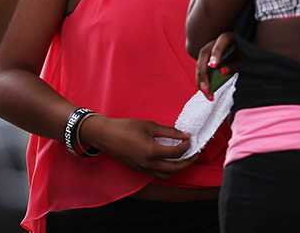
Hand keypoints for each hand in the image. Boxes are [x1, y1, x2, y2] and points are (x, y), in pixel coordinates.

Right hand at [80, 115, 198, 179]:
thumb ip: (168, 131)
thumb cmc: (125, 127)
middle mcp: (148, 164)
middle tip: (194, 153)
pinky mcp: (139, 170)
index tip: (189, 138)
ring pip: (167, 176)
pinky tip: (169, 160)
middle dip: (187, 161)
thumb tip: (184, 135)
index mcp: (151, 151)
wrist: (105, 135)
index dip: (186, 145)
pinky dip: (167, 170)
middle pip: (175, 169)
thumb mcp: (148, 125)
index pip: (176, 153)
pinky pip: (157, 175)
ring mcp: (143, 169)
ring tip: (183, 159)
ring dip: (178, 169)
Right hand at [196, 31, 239, 100]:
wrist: (246, 51)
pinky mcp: (207, 59)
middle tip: (206, 88)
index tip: (213, 66)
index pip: (220, 43)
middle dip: (203, 72)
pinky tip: (206, 90)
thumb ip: (235, 64)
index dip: (215, 54)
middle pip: (204, 53)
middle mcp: (215, 41)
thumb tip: (222, 72)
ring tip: (207, 93)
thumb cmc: (247, 55)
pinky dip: (202, 79)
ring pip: (200, 62)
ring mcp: (209, 50)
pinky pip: (201, 68)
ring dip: (200, 79)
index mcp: (227, 38)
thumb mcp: (245, 60)